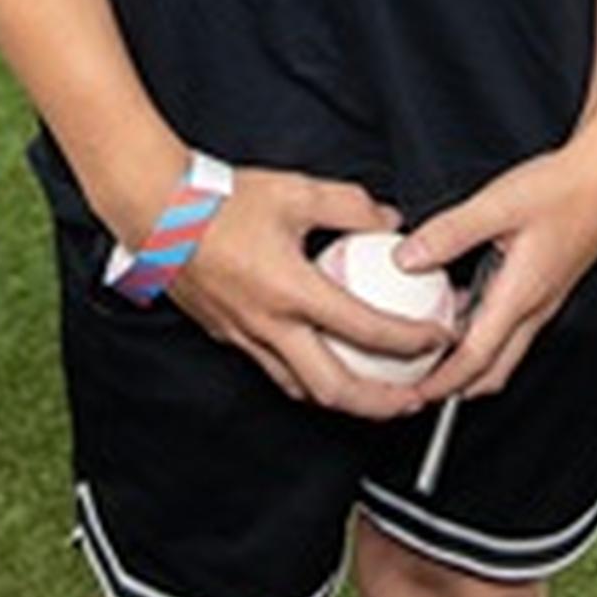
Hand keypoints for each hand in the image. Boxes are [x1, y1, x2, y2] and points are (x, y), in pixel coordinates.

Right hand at [164, 167, 442, 419]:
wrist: (157, 212)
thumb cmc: (220, 201)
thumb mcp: (297, 191)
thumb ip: (351, 206)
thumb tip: (389, 219)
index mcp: (292, 291)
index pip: (366, 329)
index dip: (411, 340)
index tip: (439, 339)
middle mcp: (270, 326)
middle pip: (336, 390)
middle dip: (382, 404)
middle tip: (415, 400)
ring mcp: (246, 338)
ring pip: (302, 390)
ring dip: (345, 400)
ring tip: (377, 395)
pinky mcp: (229, 337)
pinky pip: (276, 373)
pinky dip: (309, 381)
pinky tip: (325, 367)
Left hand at [390, 137, 596, 406]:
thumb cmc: (565, 189)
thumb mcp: (498, 206)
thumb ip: (450, 233)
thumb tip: (408, 257)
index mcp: (521, 295)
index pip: (477, 358)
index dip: (444, 381)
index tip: (416, 394)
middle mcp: (535, 306)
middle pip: (494, 367)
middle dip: (457, 385)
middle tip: (421, 386)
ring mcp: (543, 298)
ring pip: (503, 347)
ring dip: (469, 358)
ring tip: (432, 349)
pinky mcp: (546, 284)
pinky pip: (510, 323)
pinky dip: (481, 329)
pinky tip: (459, 304)